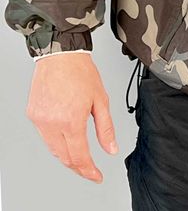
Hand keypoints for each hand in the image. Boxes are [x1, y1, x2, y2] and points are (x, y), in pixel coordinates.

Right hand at [26, 53, 117, 182]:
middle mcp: (52, 123)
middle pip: (65, 157)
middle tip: (90, 169)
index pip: (79, 157)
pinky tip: (66, 136)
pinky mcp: (33, 115)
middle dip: (78, 166)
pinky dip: (56, 140)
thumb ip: (106, 128)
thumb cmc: (81, 72)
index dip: (89, 171)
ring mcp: (40, 120)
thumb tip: (111, 149)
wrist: (60, 54)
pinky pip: (45, 136)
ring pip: (53, 149)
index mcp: (71, 120)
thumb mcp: (101, 100)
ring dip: (67, 155)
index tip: (97, 176)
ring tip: (80, 154)